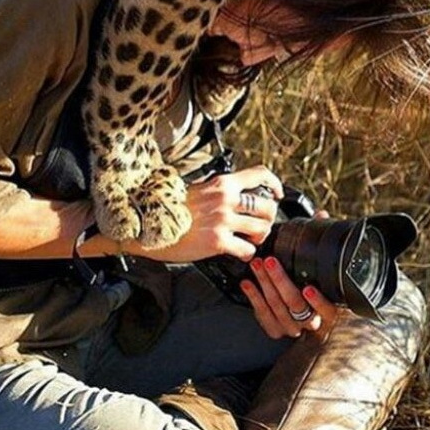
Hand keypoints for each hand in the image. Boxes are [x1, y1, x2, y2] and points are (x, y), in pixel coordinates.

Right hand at [137, 164, 281, 263]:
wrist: (151, 224)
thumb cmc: (173, 208)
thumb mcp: (200, 189)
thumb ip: (221, 191)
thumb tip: (238, 195)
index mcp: (222, 184)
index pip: (259, 175)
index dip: (275, 184)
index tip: (277, 194)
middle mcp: (225, 200)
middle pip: (268, 207)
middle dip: (268, 219)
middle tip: (260, 225)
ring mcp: (223, 221)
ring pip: (262, 229)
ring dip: (259, 237)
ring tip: (250, 239)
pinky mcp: (218, 242)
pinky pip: (248, 250)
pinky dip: (248, 254)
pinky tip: (239, 252)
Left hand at [240, 255, 338, 338]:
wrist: (305, 318)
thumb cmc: (315, 295)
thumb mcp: (323, 284)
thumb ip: (319, 272)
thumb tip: (311, 242)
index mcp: (328, 312)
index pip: (326, 309)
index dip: (317, 301)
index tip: (309, 289)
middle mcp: (310, 322)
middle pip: (296, 304)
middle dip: (280, 280)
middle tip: (270, 262)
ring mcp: (292, 327)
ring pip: (277, 306)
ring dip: (264, 282)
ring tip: (256, 265)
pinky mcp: (276, 330)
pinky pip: (263, 314)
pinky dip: (253, 296)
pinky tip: (247, 283)